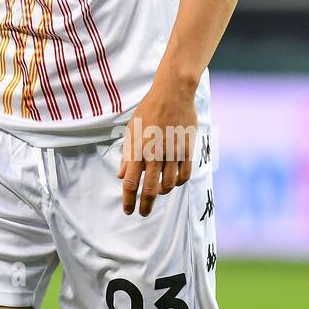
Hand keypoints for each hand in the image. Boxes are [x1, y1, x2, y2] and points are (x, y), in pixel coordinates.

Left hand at [116, 77, 197, 216]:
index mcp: (138, 149)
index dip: (128, 200)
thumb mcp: (131, 130)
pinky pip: (184, 175)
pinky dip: (178, 183)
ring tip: (157, 192)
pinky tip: (173, 182)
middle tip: (143, 213)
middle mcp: (155, 154)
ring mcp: (172, 153)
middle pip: (149, 189)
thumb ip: (127, 154)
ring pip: (169, 185)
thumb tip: (121, 175)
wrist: (172, 94)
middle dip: (145, 206)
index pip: (131, 183)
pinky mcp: (187, 150)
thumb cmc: (148, 110)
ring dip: (162, 192)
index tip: (128, 210)